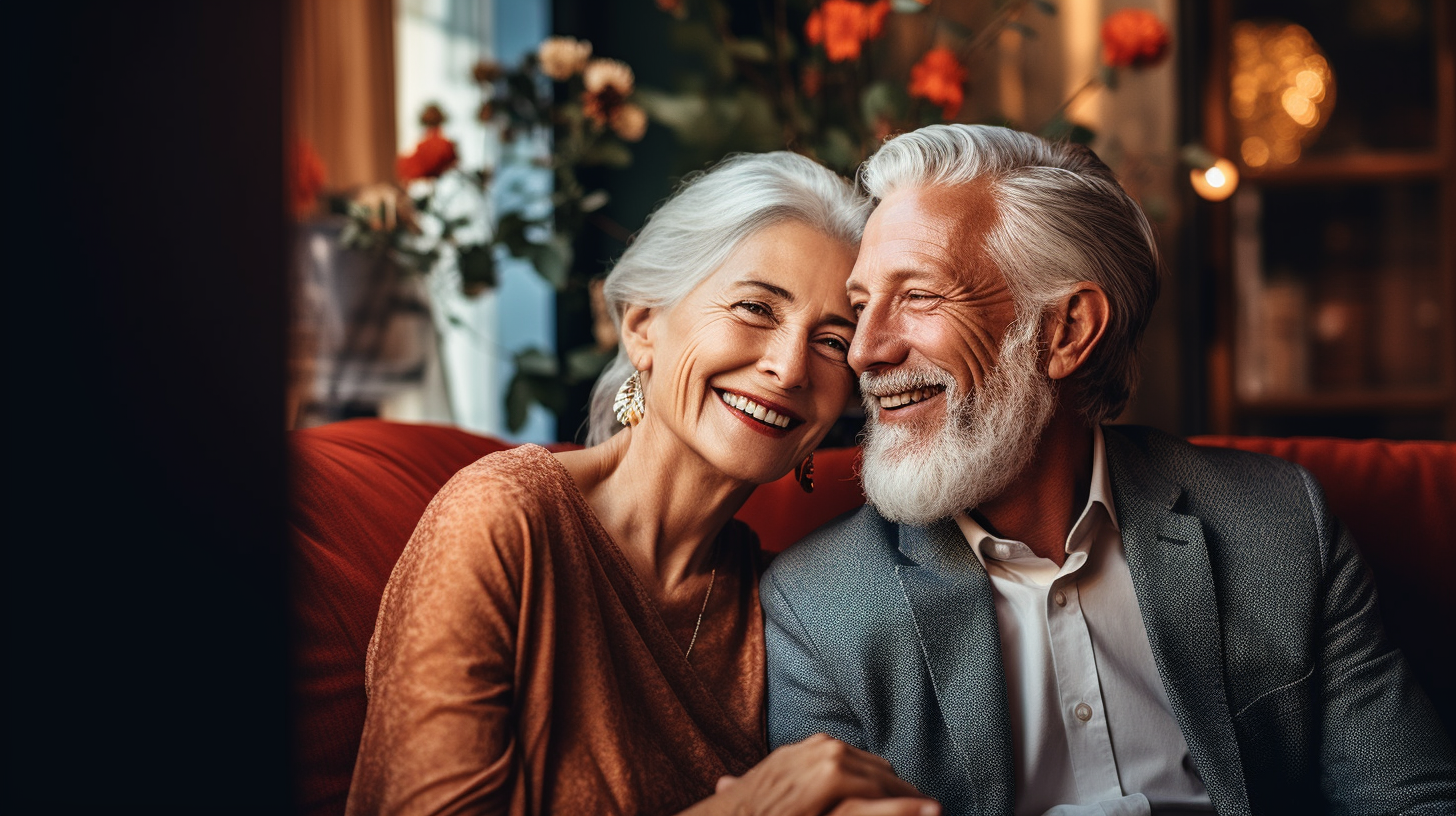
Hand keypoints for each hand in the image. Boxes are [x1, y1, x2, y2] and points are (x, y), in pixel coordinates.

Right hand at [688, 733, 938, 815]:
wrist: (726, 815)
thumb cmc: (741, 811)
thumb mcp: (757, 790)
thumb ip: (763, 783)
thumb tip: (725, 784)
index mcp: (809, 751)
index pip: (860, 762)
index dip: (883, 785)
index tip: (901, 799)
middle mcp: (822, 750)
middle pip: (877, 768)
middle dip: (901, 790)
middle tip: (924, 810)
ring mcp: (827, 765)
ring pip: (882, 780)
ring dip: (909, 799)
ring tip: (933, 813)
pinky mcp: (829, 782)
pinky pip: (874, 797)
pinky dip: (903, 806)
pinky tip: (928, 811)